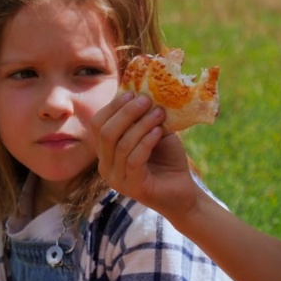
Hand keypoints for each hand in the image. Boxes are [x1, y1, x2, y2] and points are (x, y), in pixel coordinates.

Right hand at [93, 92, 200, 220]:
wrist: (183, 192)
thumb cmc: (167, 160)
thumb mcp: (154, 132)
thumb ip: (144, 116)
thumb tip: (141, 89)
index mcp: (106, 151)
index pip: (97, 124)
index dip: (113, 106)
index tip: (133, 93)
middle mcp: (106, 166)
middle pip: (106, 133)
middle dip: (126, 112)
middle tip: (146, 100)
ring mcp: (117, 179)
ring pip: (121, 145)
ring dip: (141, 125)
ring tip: (159, 114)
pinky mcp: (132, 188)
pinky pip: (134, 159)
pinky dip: (146, 142)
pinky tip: (158, 132)